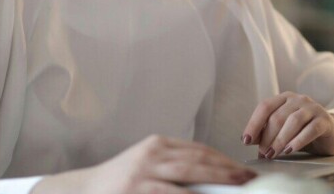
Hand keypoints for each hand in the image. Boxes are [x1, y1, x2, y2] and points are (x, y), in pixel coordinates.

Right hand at [32, 135, 255, 193]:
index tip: (242, 169)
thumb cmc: (120, 182)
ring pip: (189, 175)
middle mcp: (153, 153)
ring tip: (236, 188)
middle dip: (227, 169)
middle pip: (199, 159)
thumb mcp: (147, 166)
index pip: (199, 149)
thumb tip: (210, 178)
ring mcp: (144, 172)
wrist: (84, 190)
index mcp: (158, 144)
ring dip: (217, 182)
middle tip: (249, 178)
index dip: (223, 159)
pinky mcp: (137, 190)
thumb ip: (174, 168)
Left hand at [241, 91, 333, 158]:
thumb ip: (267, 132)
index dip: (254, 123)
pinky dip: (298, 140)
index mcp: (285, 98)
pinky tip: (289, 150)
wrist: (331, 135)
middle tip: (263, 153)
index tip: (246, 140)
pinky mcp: (325, 120)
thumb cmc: (303, 132)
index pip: (265, 106)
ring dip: (280, 140)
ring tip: (273, 154)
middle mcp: (299, 99)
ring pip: (293, 121)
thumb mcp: (283, 130)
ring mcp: (313, 108)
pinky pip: (310, 129)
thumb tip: (249, 140)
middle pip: (278, 116)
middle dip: (267, 137)